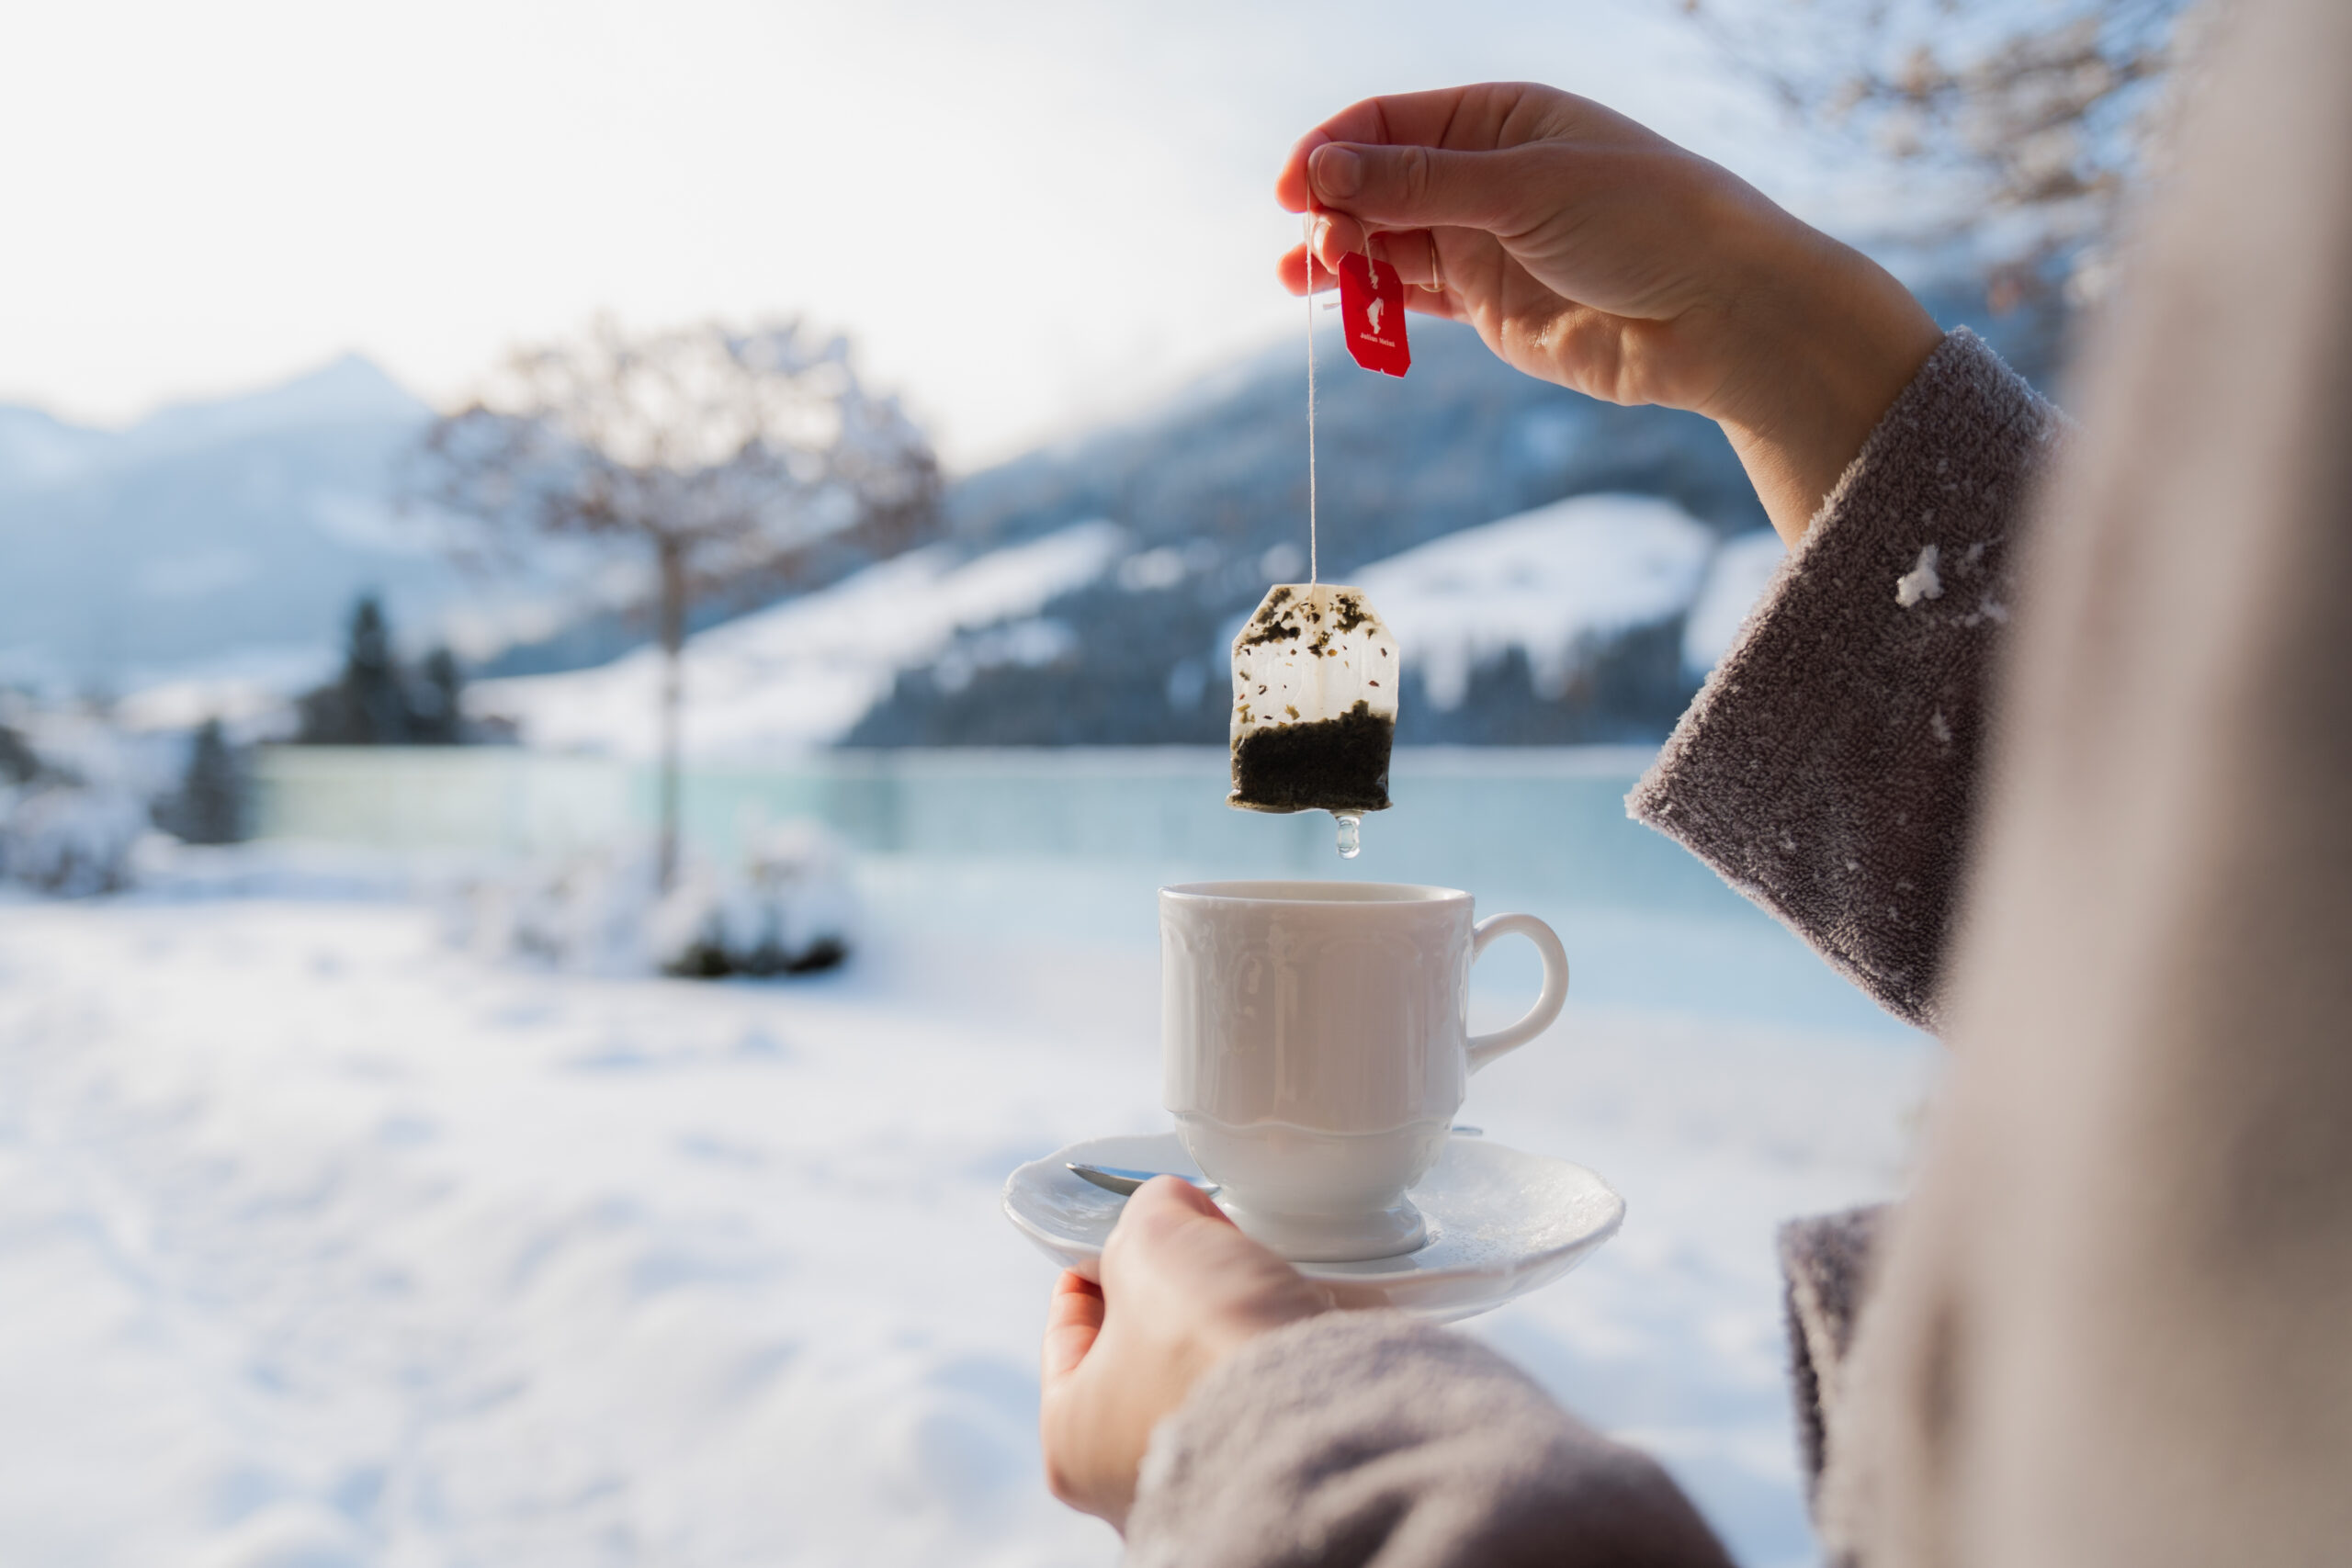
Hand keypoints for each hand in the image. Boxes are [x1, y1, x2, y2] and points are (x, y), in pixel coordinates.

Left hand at [1039, 1177, 1329, 1530]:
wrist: (1319, 1420)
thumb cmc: (1207, 1349)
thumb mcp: (1152, 1239)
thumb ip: (1150, 1210)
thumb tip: (1173, 1208)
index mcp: (1070, 1443)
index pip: (1066, 1336)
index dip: (1090, 1270)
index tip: (1112, 1239)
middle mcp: (1130, 1483)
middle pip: (1139, 1353)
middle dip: (1169, 1294)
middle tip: (1196, 1249)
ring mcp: (1206, 1487)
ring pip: (1203, 1375)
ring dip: (1225, 1325)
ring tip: (1253, 1280)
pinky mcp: (1275, 1473)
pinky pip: (1262, 1398)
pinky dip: (1270, 1357)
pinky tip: (1288, 1321)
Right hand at [1275, 83, 1941, 542]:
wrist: (1719, 315)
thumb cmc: (1643, 222)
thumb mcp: (1525, 187)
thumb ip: (1420, 184)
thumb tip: (1323, 170)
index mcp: (1501, 118)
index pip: (1390, 122)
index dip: (1333, 150)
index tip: (1292, 189)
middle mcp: (1485, 175)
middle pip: (1378, 183)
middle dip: (1335, 209)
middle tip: (1317, 246)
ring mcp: (1484, 242)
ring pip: (1386, 242)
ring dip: (1339, 257)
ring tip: (1301, 278)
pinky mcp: (1488, 306)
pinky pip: (1410, 297)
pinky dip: (1369, 299)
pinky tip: (1331, 304)